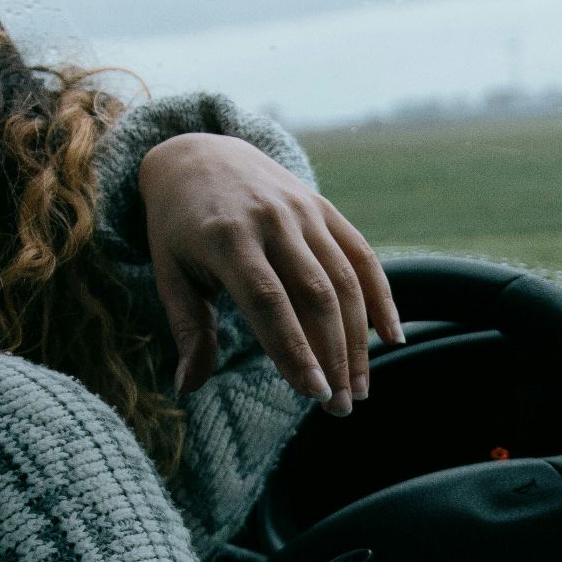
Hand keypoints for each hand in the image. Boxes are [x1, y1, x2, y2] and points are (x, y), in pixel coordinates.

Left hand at [138, 133, 402, 415]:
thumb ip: (188, 330)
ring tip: (361, 388)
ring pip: (344, 279)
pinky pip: (361, 255)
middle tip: (340, 408)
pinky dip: (381, 296)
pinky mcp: (324, 208)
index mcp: (226, 238)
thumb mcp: (170, 274)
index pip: (268, 302)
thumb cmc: (178, 228)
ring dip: (358, 339)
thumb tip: (187, 388)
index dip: (294, 349)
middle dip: (334, 356)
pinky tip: (391, 337)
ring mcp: (302, 211)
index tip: (314, 393)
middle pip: (315, 295)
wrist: (197, 154)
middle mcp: (270, 221)